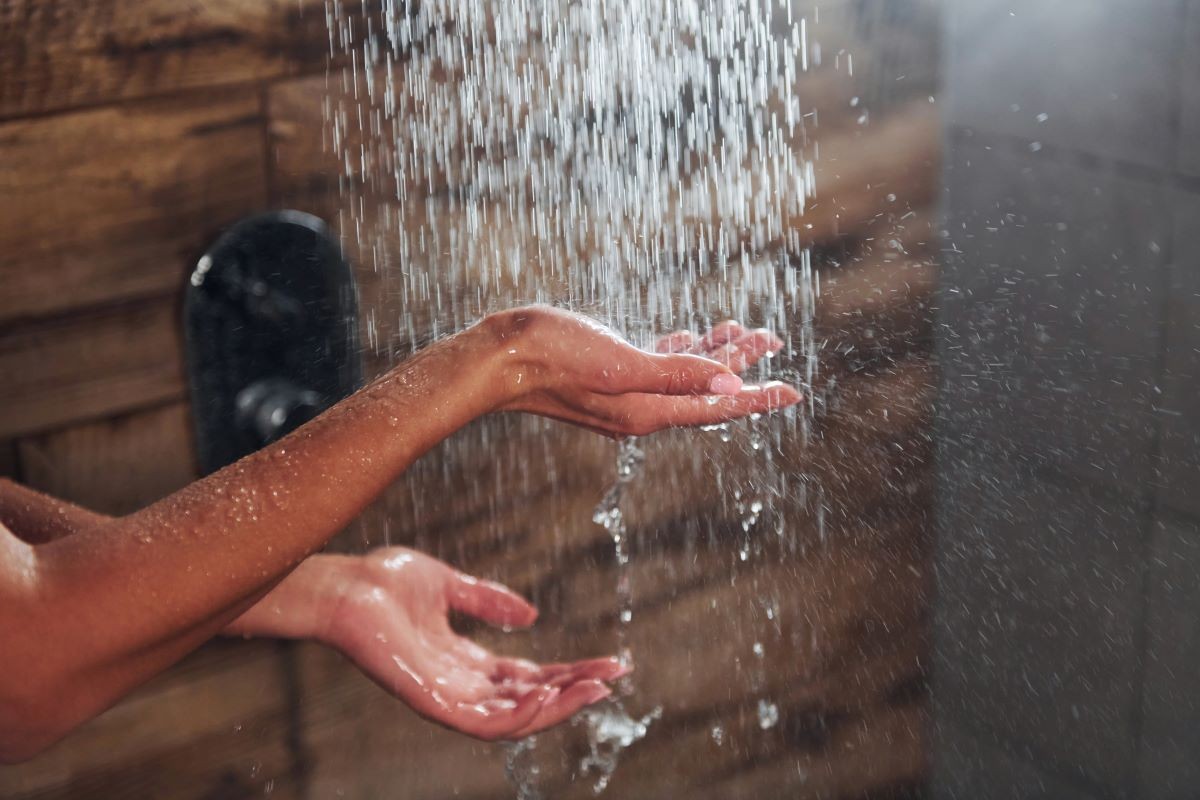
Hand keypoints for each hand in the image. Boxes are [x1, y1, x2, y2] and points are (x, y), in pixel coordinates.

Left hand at [225, 548, 627, 740]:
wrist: (344, 586)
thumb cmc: (383, 582)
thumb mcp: (449, 585)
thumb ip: (489, 600)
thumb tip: (532, 614)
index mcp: (466, 662)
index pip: (528, 676)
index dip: (569, 671)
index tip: (609, 663)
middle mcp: (460, 685)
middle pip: (529, 701)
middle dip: (574, 692)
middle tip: (614, 678)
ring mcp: (446, 697)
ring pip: (514, 719)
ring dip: (557, 708)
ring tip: (594, 689)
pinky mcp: (431, 702)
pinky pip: (483, 723)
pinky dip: (518, 714)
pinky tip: (547, 690)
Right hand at [480, 306, 801, 436]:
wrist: (500, 359)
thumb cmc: (555, 357)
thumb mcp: (621, 363)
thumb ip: (676, 374)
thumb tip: (729, 385)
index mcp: (649, 411)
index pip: (718, 407)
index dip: (758, 397)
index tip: (793, 390)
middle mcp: (642, 408)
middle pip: (706, 389)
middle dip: (742, 364)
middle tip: (774, 337)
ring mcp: (624, 394)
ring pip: (684, 374)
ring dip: (714, 351)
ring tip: (743, 330)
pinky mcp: (608, 376)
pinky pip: (658, 366)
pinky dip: (681, 350)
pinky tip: (691, 335)